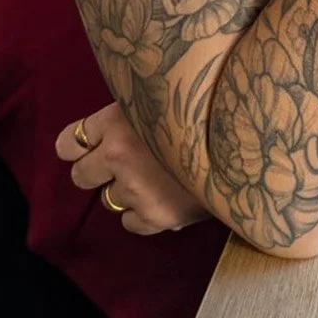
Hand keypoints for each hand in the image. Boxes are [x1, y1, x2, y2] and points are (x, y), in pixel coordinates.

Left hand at [56, 103, 209, 235]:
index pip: (69, 142)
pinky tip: (165, 194)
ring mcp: (137, 189)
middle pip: (80, 175)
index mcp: (119, 118)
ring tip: (159, 174)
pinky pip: (130, 223)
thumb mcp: (165, 95)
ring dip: (128, 190)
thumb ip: (135, 109)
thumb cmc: (208, 107)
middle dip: (98, 170)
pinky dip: (143, 213)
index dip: (80, 144)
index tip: (92, 144)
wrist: (249, 136)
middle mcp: (120, 154)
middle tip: (125, 161)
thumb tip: (111, 118)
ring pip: (109, 200)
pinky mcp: (156, 216)